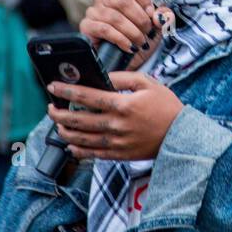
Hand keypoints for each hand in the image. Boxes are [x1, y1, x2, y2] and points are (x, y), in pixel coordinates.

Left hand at [45, 69, 182, 160]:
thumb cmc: (165, 106)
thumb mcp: (148, 83)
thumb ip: (123, 77)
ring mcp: (116, 142)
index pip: (86, 97)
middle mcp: (115, 125)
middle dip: (58, 113)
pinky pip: (92, 154)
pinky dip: (77, 150)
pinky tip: (70, 144)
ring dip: (64, 131)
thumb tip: (102, 77)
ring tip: (58, 124)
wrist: (181, 135)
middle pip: (77, 120)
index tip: (53, 87)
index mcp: (122, 104)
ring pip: (80, 139)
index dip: (66, 91)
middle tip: (51, 107)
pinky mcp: (118, 155)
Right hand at [81, 0, 164, 70]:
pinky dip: (121, 39)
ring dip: (132, 32)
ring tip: (141, 42)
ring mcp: (93, 11)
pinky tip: (129, 47)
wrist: (124, 63)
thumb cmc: (138, 39)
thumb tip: (159, 15)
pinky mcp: (86, 27)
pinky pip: (104, 29)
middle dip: (140, 19)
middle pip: (122, 0)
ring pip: (114, 17)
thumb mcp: (156, 26)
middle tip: (148, 32)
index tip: (152, 14)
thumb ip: (162, 16)